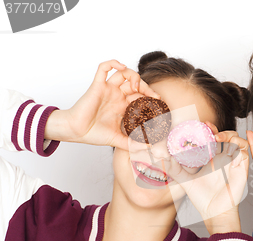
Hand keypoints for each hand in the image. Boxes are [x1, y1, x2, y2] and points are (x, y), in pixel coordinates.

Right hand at [45, 60, 159, 149]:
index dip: (151, 96)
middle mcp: (116, 96)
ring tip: (137, 87)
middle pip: (135, 83)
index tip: (159, 102)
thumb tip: (148, 148)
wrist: (76, 132)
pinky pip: (103, 68)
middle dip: (147, 87)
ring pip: (123, 73)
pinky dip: (113, 63)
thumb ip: (132, 144)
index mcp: (122, 106)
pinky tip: (121, 66)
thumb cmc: (93, 134)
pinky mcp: (97, 85)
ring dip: (133, 76)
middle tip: (154, 96)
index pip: (140, 96)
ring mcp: (107, 89)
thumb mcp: (118, 140)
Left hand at [166, 123, 248, 234]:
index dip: (211, 128)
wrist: (213, 212)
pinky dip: (239, 150)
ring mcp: (233, 163)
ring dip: (232, 137)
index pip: (214, 137)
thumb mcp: (184, 180)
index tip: (203, 124)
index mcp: (212, 157)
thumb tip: (162, 158)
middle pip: (229, 135)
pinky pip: (245, 154)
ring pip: (239, 141)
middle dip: (222, 131)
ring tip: (220, 140)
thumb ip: (174, 169)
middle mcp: (224, 158)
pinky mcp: (241, 170)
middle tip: (212, 133)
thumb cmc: (201, 197)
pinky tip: (230, 154)